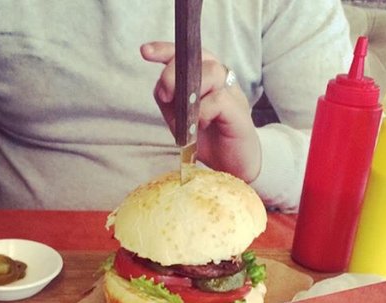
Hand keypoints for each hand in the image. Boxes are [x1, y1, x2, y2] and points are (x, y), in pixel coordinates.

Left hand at [141, 42, 260, 183]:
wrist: (236, 168)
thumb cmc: (212, 143)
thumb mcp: (183, 122)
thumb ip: (172, 103)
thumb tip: (162, 89)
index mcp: (209, 80)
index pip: (190, 55)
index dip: (167, 50)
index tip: (146, 52)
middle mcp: (223, 82)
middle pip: (200, 57)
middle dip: (174, 71)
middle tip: (165, 95)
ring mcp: (233, 94)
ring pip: (212, 71)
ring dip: (191, 90)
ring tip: (187, 116)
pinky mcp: (239, 111)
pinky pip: (218, 99)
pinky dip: (203, 112)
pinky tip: (201, 125)